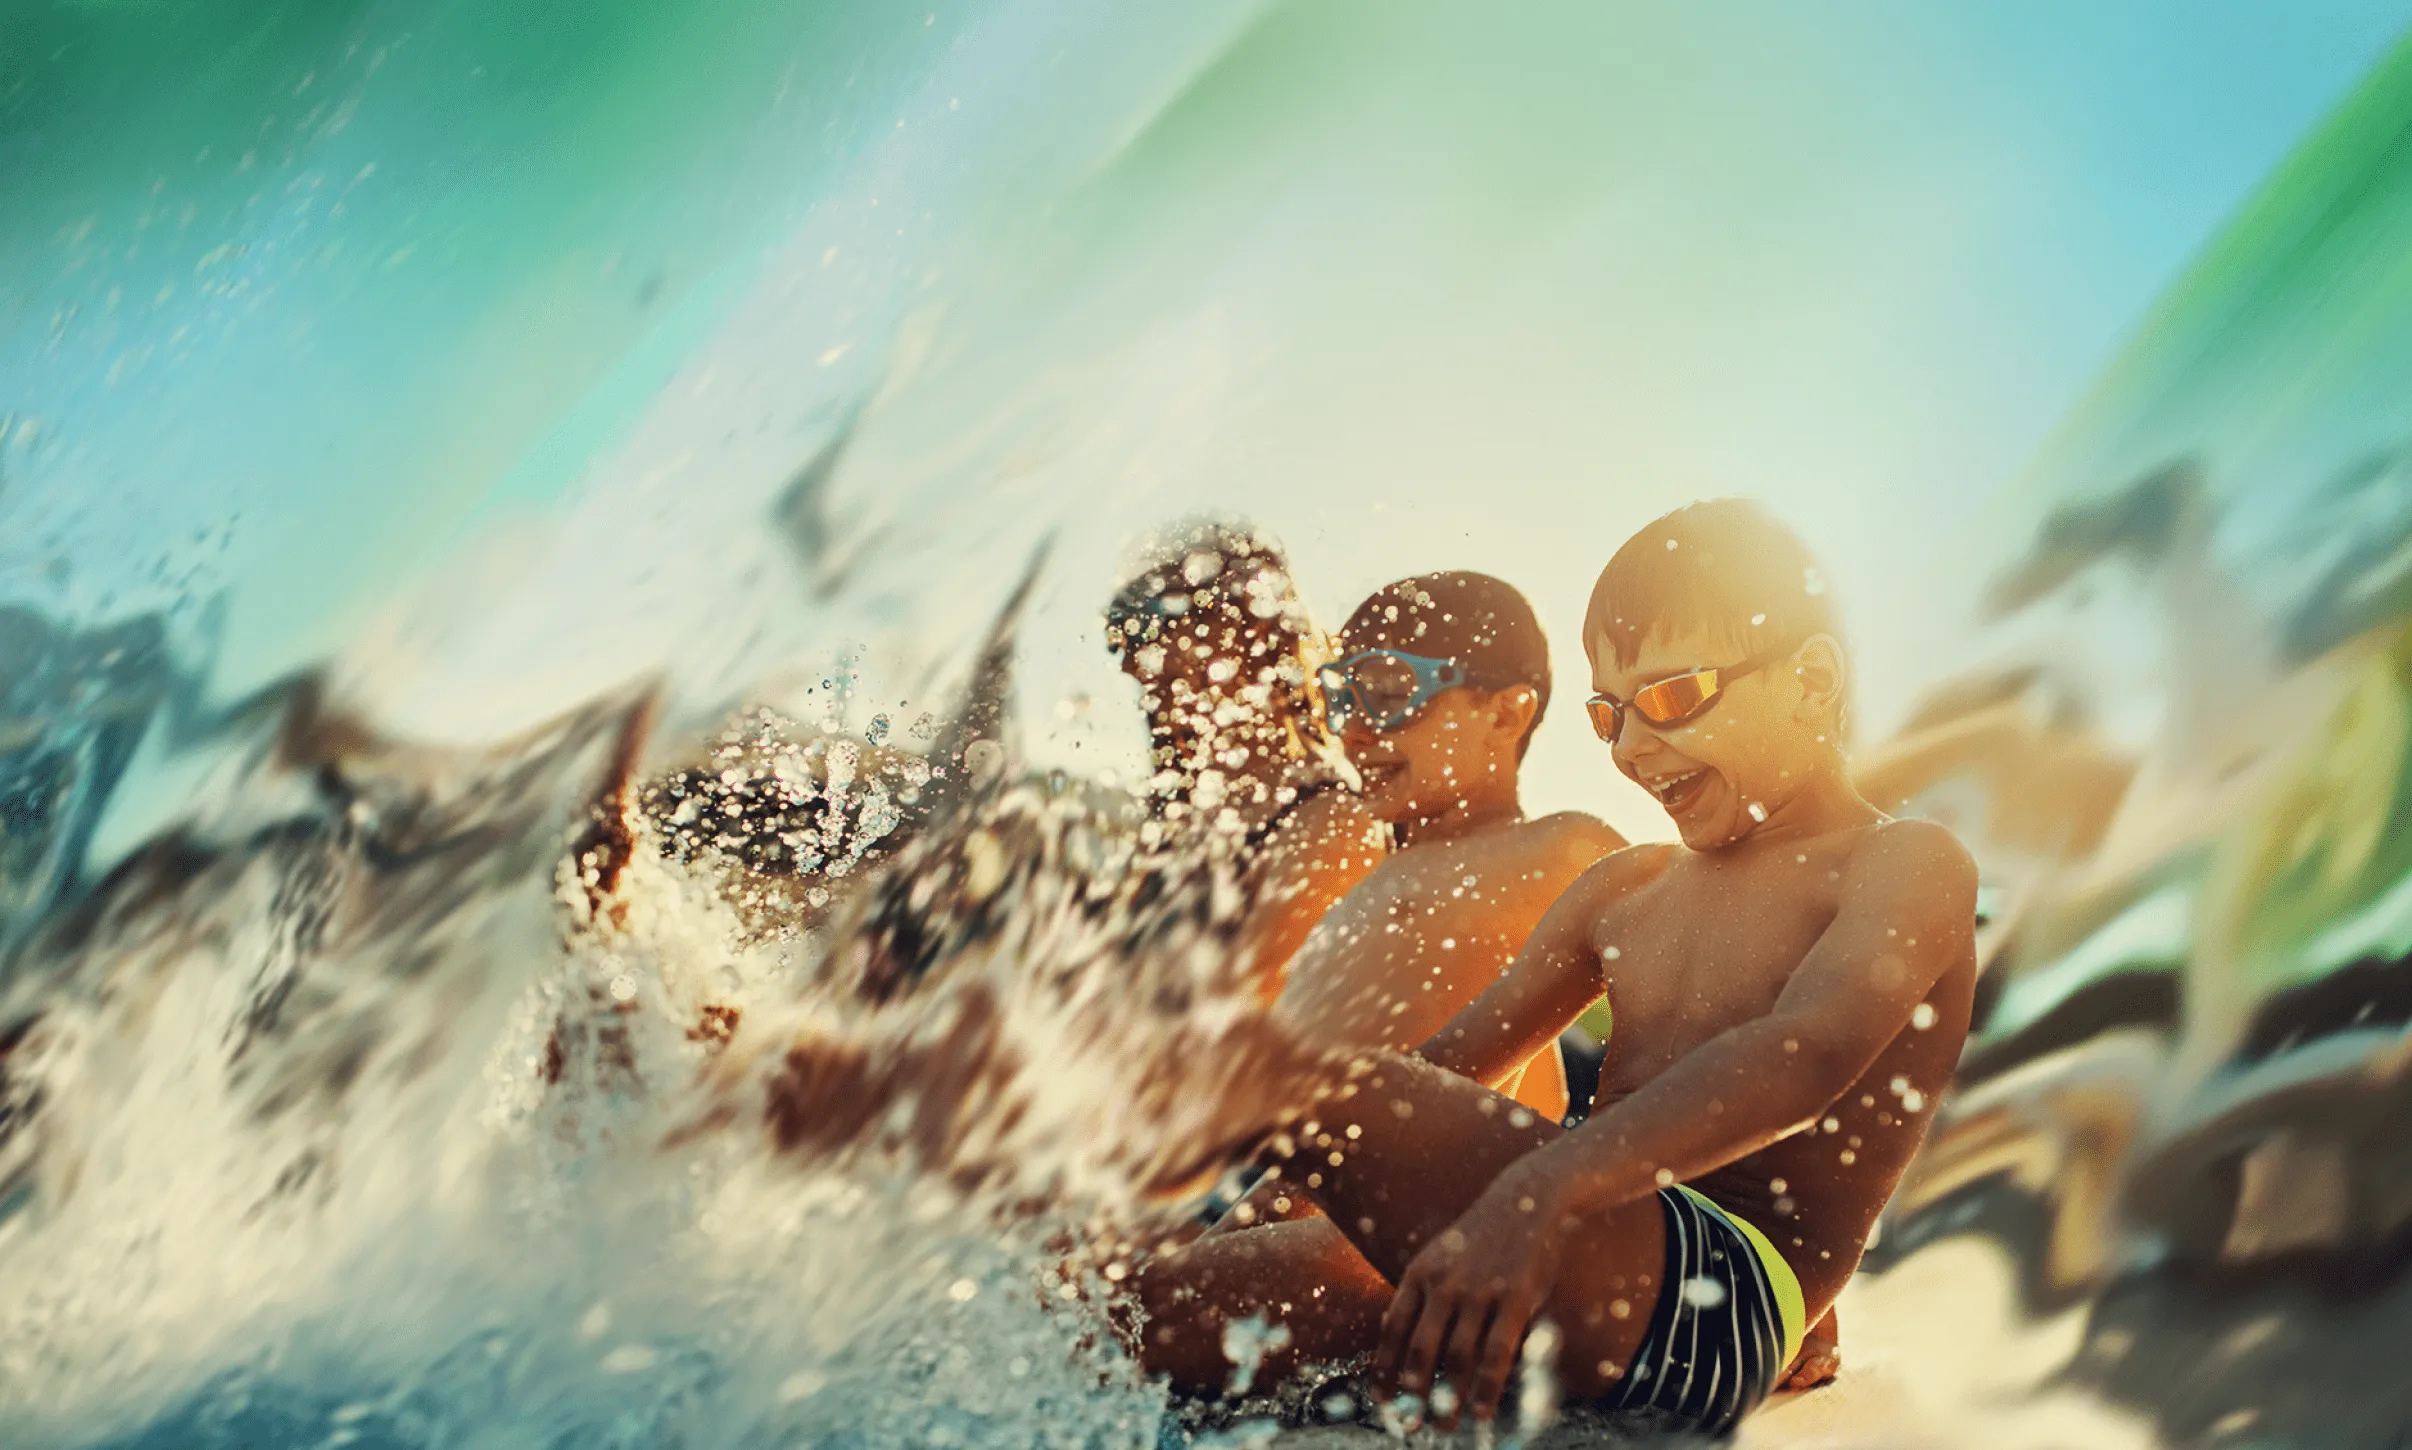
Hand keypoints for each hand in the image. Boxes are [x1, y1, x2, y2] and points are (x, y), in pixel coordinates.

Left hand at [1374, 1162, 1573, 1424]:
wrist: (1526, 1200)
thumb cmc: (1478, 1238)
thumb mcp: (1437, 1256)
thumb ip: (1417, 1295)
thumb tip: (1389, 1337)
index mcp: (1419, 1274)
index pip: (1392, 1330)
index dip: (1384, 1369)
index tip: (1380, 1401)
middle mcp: (1444, 1284)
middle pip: (1421, 1350)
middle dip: (1412, 1394)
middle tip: (1409, 1428)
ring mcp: (1479, 1292)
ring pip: (1459, 1359)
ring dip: (1450, 1399)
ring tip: (1445, 1427)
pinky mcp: (1513, 1300)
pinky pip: (1497, 1353)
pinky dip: (1488, 1388)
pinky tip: (1482, 1412)